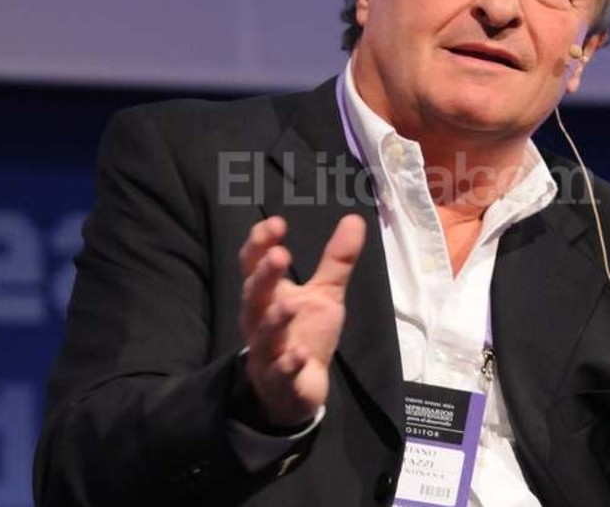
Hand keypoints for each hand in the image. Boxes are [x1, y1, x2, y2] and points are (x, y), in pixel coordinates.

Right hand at [238, 214, 365, 427]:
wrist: (296, 389)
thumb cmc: (304, 333)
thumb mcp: (325, 294)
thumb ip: (336, 260)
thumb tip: (355, 219)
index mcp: (267, 295)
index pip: (254, 265)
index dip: (260, 244)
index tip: (276, 223)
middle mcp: (259, 320)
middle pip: (254, 295)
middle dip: (265, 276)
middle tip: (279, 255)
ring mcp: (267, 352)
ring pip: (264, 334)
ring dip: (275, 319)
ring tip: (290, 304)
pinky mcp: (279, 381)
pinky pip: (280, 372)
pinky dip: (288, 363)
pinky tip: (299, 354)